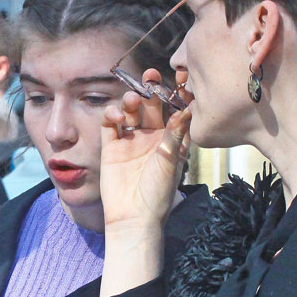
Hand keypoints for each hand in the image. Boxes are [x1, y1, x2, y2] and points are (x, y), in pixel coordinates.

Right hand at [100, 71, 191, 233]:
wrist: (133, 217)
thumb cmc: (158, 193)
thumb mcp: (171, 160)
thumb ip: (175, 132)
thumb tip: (187, 108)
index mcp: (170, 139)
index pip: (171, 110)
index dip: (171, 95)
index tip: (173, 81)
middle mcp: (151, 137)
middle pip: (149, 107)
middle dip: (149, 91)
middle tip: (149, 79)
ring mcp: (130, 141)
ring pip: (129, 112)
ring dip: (130, 102)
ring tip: (131, 101)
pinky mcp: (111, 148)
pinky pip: (110, 125)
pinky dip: (112, 116)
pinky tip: (117, 118)